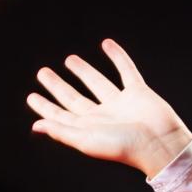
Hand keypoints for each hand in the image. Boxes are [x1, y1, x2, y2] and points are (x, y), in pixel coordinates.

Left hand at [26, 39, 191, 175]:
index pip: (60, 115)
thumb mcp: (86, 140)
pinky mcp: (137, 92)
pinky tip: (108, 44)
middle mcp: (101, 116)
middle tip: (42, 73)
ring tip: (69, 59)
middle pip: (74, 97)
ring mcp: (119, 103)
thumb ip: (61, 131)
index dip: (45, 107)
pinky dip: (118, 57)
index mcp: (87, 128)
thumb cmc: (124, 147)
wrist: (160, 143)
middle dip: (57, 86)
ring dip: (83, 71)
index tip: (32, 96)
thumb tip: (36, 126)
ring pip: (97, 82)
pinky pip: (126, 71)